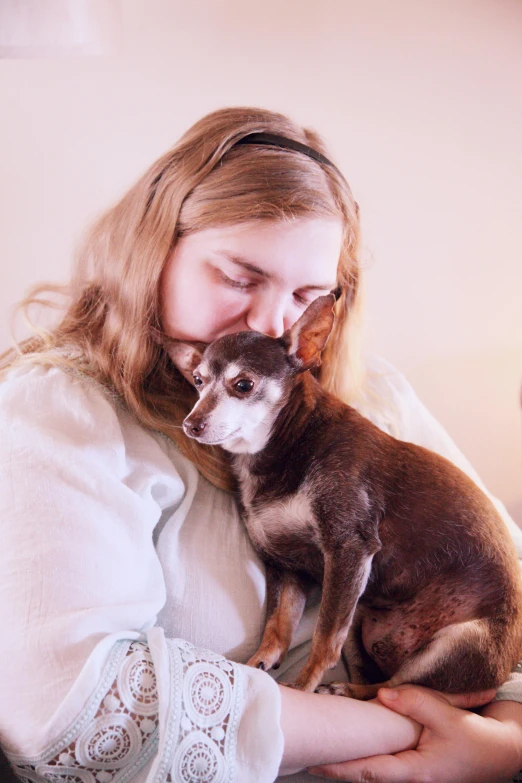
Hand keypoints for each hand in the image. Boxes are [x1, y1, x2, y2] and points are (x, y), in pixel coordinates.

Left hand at [307, 685, 521, 781]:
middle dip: (337, 764)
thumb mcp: (447, 716)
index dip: (340, 768)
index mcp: (415, 771)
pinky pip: (386, 760)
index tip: (314, 763)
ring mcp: (412, 773)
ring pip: (374, 767)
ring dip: (351, 758)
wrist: (501, 750)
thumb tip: (382, 696)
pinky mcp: (415, 764)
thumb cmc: (476, 739)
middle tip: (308, 753)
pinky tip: (354, 741)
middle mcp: (409, 777)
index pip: (369, 772)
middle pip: (365, 773)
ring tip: (324, 746)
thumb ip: (414, 703)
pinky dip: (368, 752)